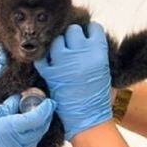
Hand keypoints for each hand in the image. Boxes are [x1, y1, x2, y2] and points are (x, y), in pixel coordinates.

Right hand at [0, 95, 56, 146]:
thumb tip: (19, 101)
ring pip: (33, 139)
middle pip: (37, 131)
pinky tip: (27, 125)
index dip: (44, 110)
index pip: (35, 120)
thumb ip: (7, 107)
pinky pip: (25, 144)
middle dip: (45, 118)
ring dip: (39, 127)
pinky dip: (31, 134)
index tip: (49, 102)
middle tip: (46, 105)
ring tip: (38, 113)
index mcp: (9, 130)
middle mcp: (13, 143)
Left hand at [35, 23, 111, 139]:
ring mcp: (64, 63)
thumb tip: (85, 36)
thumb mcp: (104, 69)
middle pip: (73, 30)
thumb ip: (95, 51)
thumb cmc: (98, 95)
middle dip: (73, 36)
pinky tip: (50, 61)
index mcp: (98, 52)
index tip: (88, 36)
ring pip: (57, 39)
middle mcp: (81, 53)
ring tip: (62, 54)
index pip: (93, 27)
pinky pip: (43, 57)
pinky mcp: (50, 73)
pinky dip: (45, 58)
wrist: (88, 119)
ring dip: (59, 45)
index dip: (90, 31)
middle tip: (73, 46)